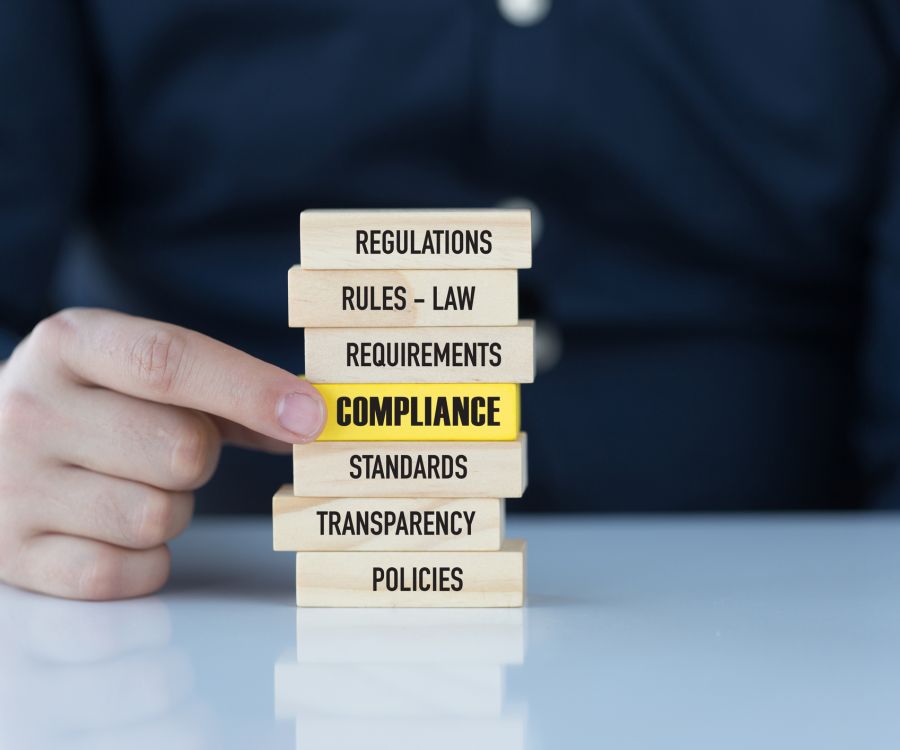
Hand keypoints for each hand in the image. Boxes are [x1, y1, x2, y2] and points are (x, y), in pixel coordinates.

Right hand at [0, 308, 324, 599]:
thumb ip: (226, 391)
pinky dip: (144, 561)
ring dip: (172, 510)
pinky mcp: (15, 556)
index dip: (251, 390)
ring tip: (134, 487)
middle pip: (181, 450)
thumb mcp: (139, 374)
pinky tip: (115, 531)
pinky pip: (126, 573)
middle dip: (200, 458)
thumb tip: (308, 420)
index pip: (169, 361)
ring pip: (159, 517)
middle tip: (170, 451)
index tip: (311, 416)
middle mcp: (32, 408)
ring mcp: (14, 486)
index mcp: (71, 345)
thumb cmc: (91, 406)